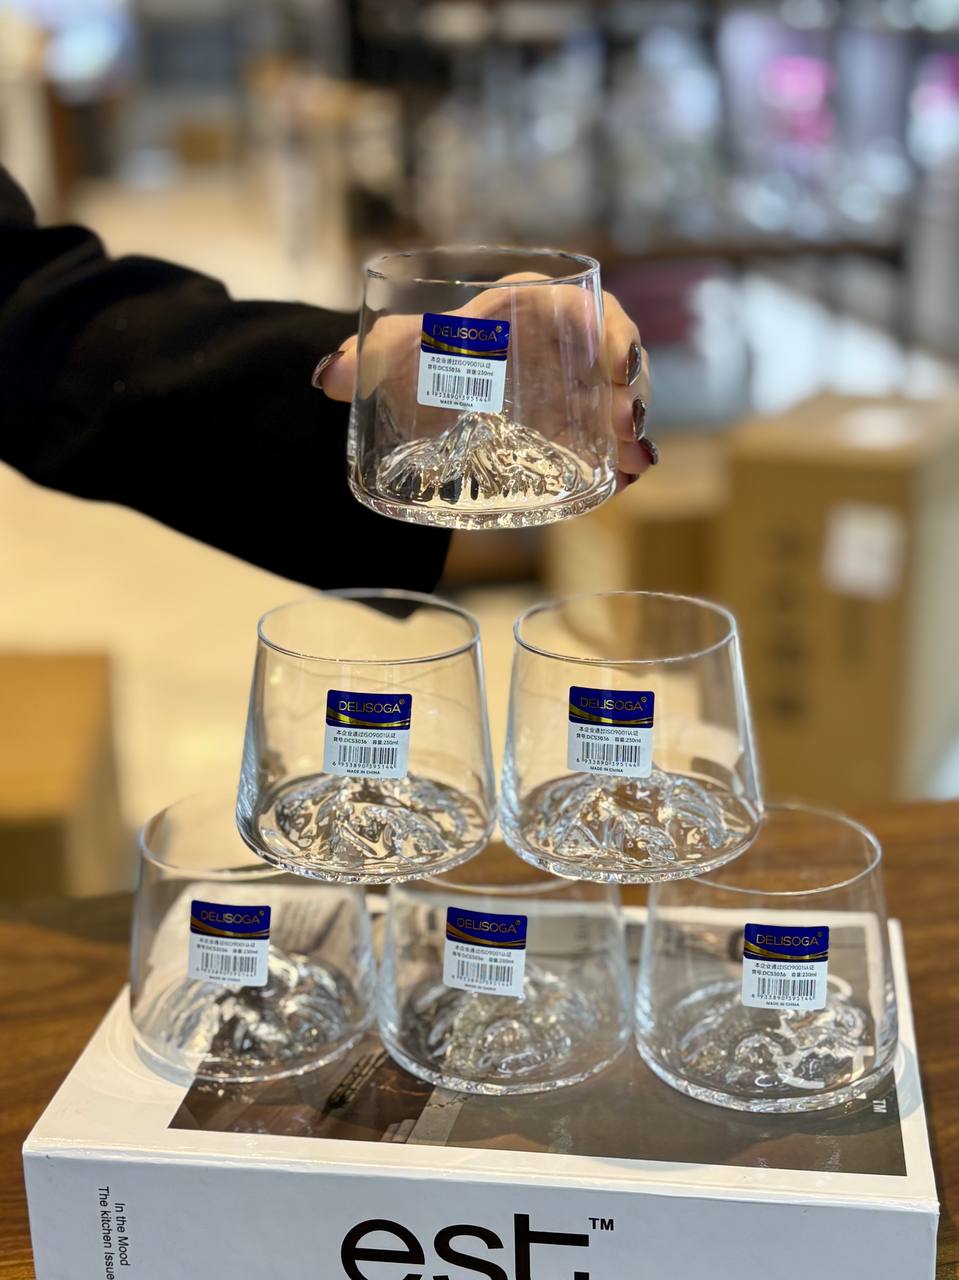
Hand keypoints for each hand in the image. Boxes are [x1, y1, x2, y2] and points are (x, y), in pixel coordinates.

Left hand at [314, 284, 654, 490]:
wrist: (429, 388)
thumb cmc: (424, 353)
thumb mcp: (399, 353)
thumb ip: (367, 359)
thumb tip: (327, 375)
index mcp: (527, 306)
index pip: (578, 303)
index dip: (606, 327)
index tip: (612, 358)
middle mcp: (561, 344)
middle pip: (614, 352)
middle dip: (630, 385)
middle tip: (623, 423)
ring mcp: (574, 386)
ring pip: (618, 396)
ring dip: (631, 427)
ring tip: (633, 462)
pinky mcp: (576, 425)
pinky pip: (609, 437)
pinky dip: (622, 458)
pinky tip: (627, 480)